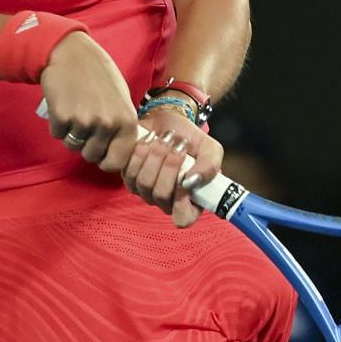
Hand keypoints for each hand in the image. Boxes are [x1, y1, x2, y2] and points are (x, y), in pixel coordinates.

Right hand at [42, 31, 142, 170]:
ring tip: (74, 109)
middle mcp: (107, 124)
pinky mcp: (62, 117)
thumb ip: (122, 126)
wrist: (71, 52)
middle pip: (91, 156)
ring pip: (72, 145)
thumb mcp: (122, 99)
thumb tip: (119, 153)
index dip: (105, 160)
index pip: (116, 162)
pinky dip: (57, 124)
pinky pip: (57, 134)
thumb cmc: (98, 74)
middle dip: (85, 144)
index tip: (100, 152)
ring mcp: (84, 121)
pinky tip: (63, 105)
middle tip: (84, 122)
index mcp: (127, 122)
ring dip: (70, 133)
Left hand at [125, 104, 222, 228]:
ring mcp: (146, 192)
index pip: (183, 219)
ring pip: (144, 183)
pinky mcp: (130, 178)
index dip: (181, 204)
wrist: (169, 122)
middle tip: (179, 145)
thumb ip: (210, 167)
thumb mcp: (210, 149)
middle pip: (161, 195)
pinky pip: (130, 171)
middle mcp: (166, 201)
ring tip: (166, 138)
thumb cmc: (191, 139)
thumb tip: (191, 183)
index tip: (185, 180)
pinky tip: (150, 139)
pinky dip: (141, 152)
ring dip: (156, 155)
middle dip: (170, 165)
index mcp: (190, 201)